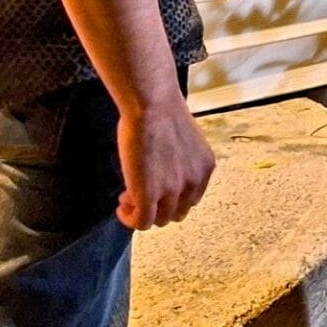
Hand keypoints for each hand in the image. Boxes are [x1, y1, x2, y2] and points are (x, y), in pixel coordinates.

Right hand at [115, 97, 215, 230]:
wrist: (151, 103)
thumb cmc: (160, 109)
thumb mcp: (183, 138)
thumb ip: (179, 159)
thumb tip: (162, 168)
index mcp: (205, 167)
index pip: (191, 198)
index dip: (171, 196)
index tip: (155, 188)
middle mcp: (193, 182)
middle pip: (178, 213)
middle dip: (158, 206)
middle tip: (139, 193)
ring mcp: (172, 191)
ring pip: (160, 220)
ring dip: (142, 212)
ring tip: (126, 198)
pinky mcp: (149, 196)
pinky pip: (142, 223)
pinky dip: (130, 219)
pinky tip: (121, 208)